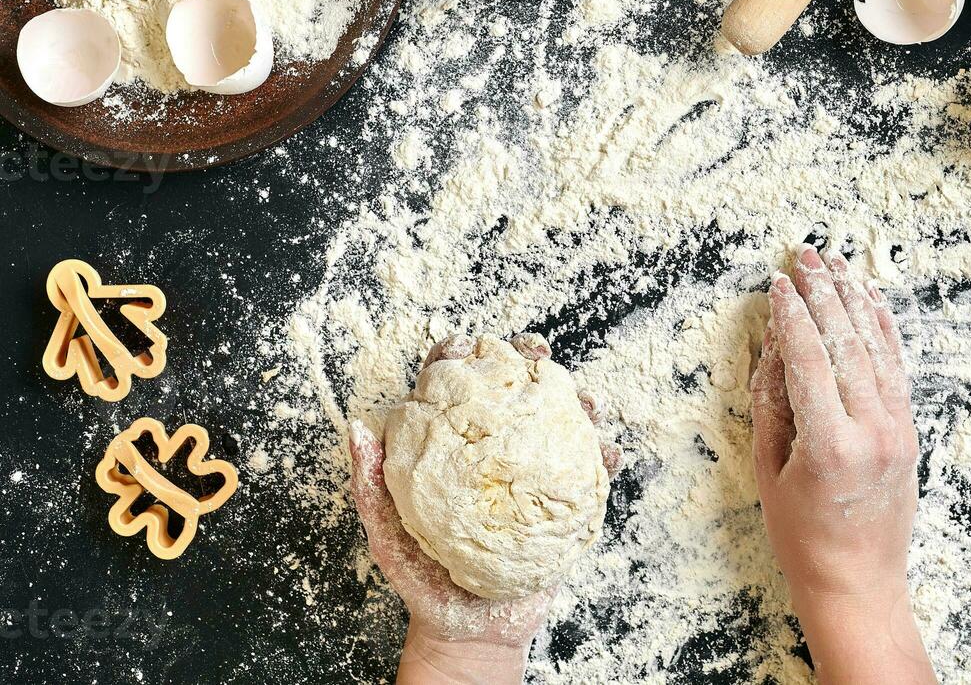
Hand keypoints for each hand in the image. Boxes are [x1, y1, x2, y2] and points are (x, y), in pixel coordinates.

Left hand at [350, 334, 617, 684]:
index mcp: (452, 448)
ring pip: (559, 424)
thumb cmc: (421, 578)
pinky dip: (603, 459)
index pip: (455, 387)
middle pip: (514, 392)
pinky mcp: (561, 505)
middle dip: (529, 362)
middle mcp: (495, 453)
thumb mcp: (386, 531)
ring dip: (578, 403)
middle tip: (537, 354)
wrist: (466, 629)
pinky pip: (589, 476)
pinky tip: (606, 452)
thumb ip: (371, 483)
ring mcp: (531, 475)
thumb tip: (358, 429)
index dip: (462, 357)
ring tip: (584, 399)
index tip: (469, 347)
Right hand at [751, 246, 935, 684]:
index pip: (810, 360)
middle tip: (805, 256)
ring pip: (877, 347)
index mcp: (831, 447)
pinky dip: (882, 329)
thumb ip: (770, 403)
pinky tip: (868, 300)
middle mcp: (873, 432)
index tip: (778, 282)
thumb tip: (772, 342)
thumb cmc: (802, 537)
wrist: (858, 584)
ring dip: (855, 300)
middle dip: (825, 294)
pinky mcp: (909, 431)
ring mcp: (898, 430)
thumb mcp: (769, 471)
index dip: (792, 316)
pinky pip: (896, 367)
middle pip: (848, 343)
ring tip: (835, 264)